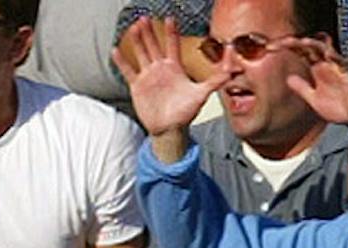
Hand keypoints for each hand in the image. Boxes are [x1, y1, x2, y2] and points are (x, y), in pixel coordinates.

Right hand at [115, 17, 223, 140]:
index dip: (171, 32)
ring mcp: (148, 76)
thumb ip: (215, 81)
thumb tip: (232, 72)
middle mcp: (160, 69)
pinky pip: (128, 71)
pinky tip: (115, 51)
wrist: (170, 128)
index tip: (169, 19)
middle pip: (154, 45)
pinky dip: (122, 61)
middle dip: (150, 32)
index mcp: (175, 68)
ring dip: (137, 41)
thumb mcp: (202, 94)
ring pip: (141, 54)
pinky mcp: (137, 86)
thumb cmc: (185, 113)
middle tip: (145, 18)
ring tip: (134, 28)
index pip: (172, 45)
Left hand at [283, 36, 347, 126]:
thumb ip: (302, 87)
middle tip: (278, 42)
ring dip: (313, 45)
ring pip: (326, 50)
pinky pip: (342, 64)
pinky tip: (326, 54)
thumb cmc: (336, 105)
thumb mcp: (313, 97)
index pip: (301, 53)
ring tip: (301, 41)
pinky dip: (334, 57)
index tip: (270, 47)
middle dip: (294, 43)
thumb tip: (288, 78)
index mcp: (317, 69)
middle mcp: (326, 65)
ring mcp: (337, 68)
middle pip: (310, 47)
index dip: (287, 48)